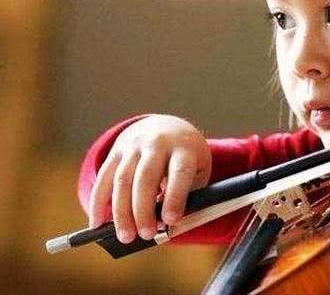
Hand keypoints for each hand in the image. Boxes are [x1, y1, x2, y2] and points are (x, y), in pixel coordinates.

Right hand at [88, 114, 211, 243]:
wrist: (167, 127)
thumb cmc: (186, 158)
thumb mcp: (197, 170)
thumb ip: (187, 194)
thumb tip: (166, 226)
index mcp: (184, 147)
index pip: (179, 172)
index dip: (175, 196)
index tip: (171, 220)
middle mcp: (158, 143)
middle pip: (146, 177)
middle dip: (144, 209)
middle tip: (146, 234)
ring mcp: (134, 145)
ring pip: (123, 179)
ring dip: (121, 212)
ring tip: (126, 236)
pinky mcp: (116, 151)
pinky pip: (104, 178)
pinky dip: (98, 203)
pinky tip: (97, 223)